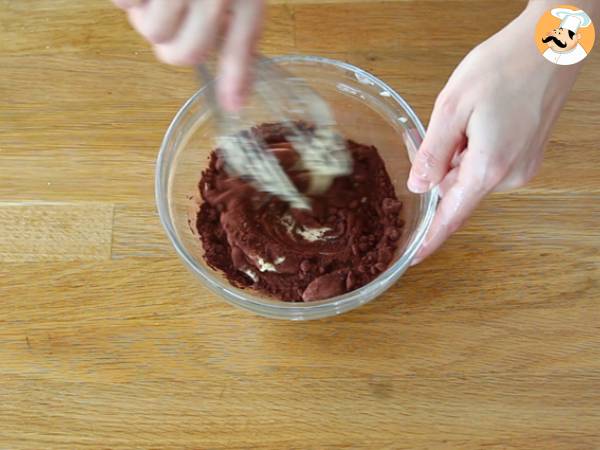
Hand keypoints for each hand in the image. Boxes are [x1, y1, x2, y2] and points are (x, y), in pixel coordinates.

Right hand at [112, 0, 264, 110]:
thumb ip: (238, 36)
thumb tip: (235, 100)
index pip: (241, 43)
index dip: (236, 77)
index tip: (232, 105)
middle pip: (181, 52)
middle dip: (170, 42)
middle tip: (170, 17)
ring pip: (150, 29)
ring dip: (145, 13)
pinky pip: (123, 1)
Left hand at [407, 2, 582, 264]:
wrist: (552, 45)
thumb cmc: (503, 67)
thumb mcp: (453, 107)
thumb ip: (433, 153)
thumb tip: (418, 188)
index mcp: (488, 168)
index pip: (451, 216)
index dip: (430, 238)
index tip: (413, 257)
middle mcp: (509, 177)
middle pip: (457, 191)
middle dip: (438, 171)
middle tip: (430, 135)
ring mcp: (522, 168)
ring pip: (471, 177)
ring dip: (455, 158)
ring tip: (461, 121)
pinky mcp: (527, 157)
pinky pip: (487, 167)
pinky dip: (471, 152)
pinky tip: (475, 124)